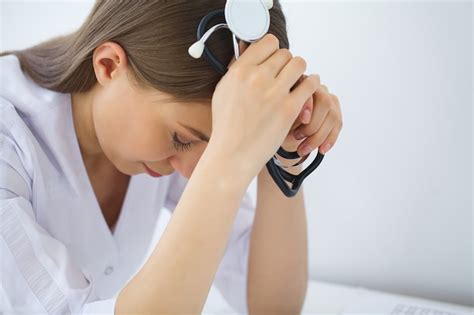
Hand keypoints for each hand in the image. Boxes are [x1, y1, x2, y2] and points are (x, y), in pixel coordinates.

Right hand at [208, 34, 319, 178]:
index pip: (266, 42)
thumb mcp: (223, 91)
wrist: (232, 155)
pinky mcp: (288, 108)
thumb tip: (247, 51)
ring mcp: (273, 92)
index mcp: (238, 71)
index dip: (273, 51)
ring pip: (299, 63)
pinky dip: (311, 84)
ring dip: (300, 71)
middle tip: (285, 76)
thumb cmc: (227, 126)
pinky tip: (308, 90)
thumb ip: (237, 70)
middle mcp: (256, 77)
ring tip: (297, 81)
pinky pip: (310, 84)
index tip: (274, 61)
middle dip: (286, 64)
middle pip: (284, 53)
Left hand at [282, 74, 342, 156]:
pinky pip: (337, 125)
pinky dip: (330, 139)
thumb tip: (299, 116)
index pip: (309, 88)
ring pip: (332, 116)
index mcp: (298, 83)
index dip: (308, 104)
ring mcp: (328, 99)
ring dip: (319, 136)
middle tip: (297, 137)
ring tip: (303, 149)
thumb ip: (285, 112)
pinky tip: (321, 149)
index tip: (303, 120)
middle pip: (325, 102)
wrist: (281, 133)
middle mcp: (316, 88)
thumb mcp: (276, 117)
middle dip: (313, 124)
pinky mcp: (334, 112)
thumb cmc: (276, 122)